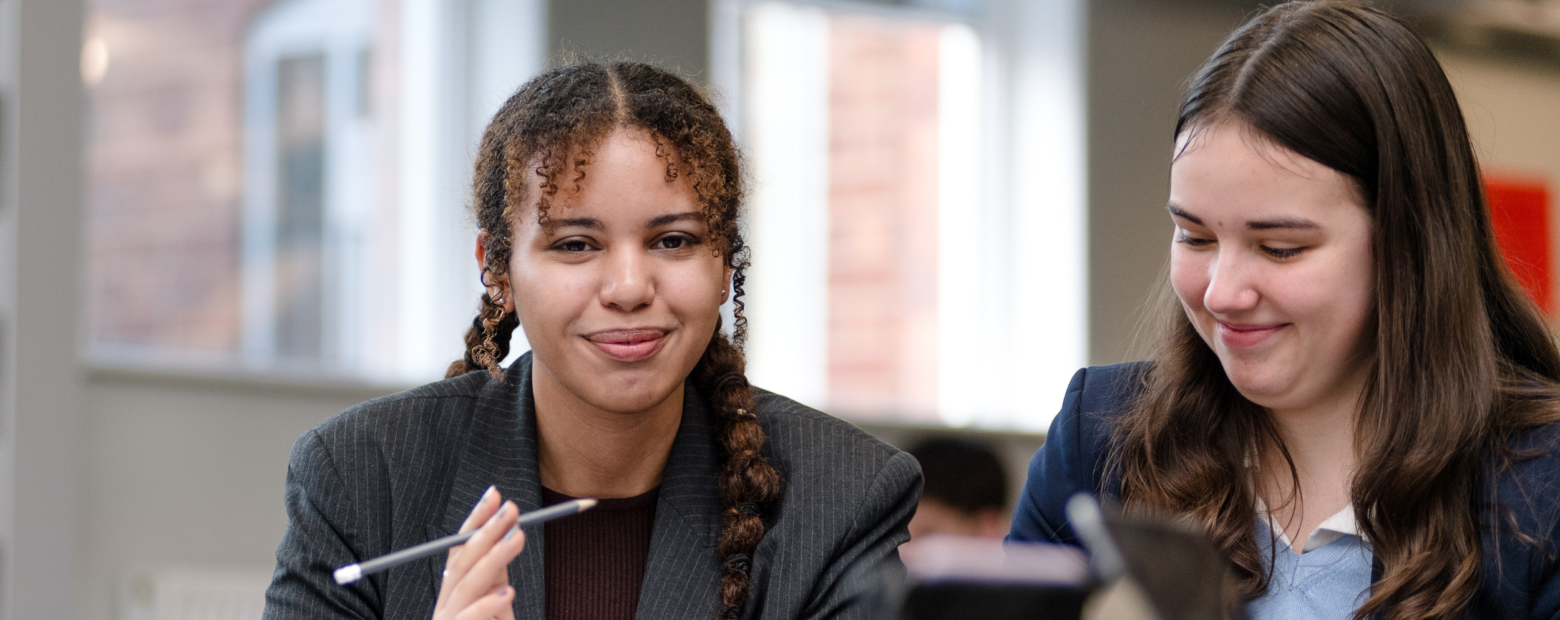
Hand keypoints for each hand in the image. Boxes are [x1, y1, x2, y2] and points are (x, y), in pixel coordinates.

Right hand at [433, 486, 524, 619]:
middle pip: (460, 563)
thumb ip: (497, 578)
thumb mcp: (497, 607)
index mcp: (453, 594)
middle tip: (512, 510)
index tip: (494, 493)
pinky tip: (507, 594)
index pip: (459, 548)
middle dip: (485, 532)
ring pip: (464, 587)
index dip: (474, 520)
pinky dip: (486, 607)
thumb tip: (507, 535)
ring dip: (492, 560)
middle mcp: (445, 607)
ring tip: (517, 539)